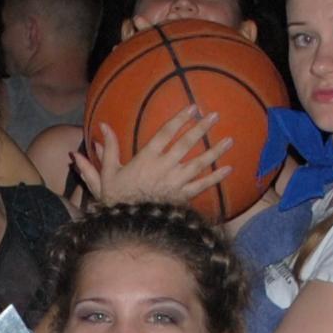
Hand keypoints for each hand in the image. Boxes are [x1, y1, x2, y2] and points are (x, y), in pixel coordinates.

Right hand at [81, 106, 236, 210]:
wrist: (127, 225)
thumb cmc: (116, 198)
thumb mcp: (107, 172)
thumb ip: (108, 148)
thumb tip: (102, 125)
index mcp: (146, 158)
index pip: (165, 133)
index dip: (179, 119)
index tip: (192, 108)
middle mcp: (164, 167)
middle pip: (186, 144)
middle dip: (201, 129)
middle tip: (215, 116)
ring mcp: (176, 182)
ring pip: (199, 164)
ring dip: (215, 151)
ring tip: (230, 140)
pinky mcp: (182, 197)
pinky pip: (202, 186)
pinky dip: (216, 178)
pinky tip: (228, 169)